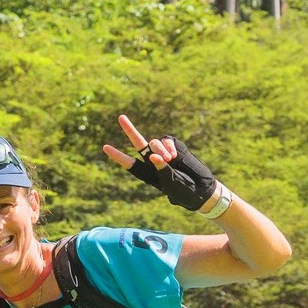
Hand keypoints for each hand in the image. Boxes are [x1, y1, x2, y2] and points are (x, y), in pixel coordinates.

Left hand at [103, 114, 217, 212]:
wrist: (201, 188)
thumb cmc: (183, 190)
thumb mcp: (171, 183)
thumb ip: (161, 170)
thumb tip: (152, 155)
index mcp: (147, 173)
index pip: (130, 163)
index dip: (118, 155)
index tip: (105, 147)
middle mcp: (153, 161)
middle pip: (139, 143)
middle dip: (130, 130)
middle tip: (121, 117)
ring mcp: (164, 153)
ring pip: (154, 142)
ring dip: (160, 149)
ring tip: (170, 159)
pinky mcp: (175, 147)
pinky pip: (167, 141)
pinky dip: (169, 146)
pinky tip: (174, 155)